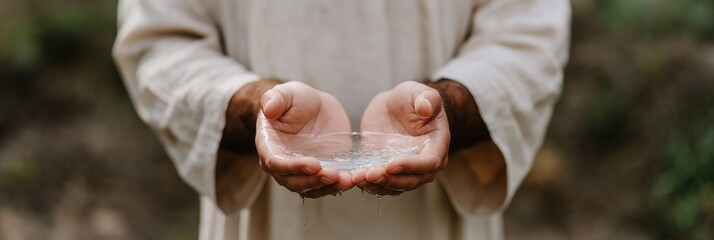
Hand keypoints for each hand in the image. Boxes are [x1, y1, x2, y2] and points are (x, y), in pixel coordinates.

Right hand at [256, 81, 353, 197]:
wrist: (314, 106)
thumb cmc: (295, 99)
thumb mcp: (286, 93)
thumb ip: (275, 99)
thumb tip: (268, 109)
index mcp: (269, 146)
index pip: (276, 163)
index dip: (293, 167)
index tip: (313, 164)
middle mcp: (283, 165)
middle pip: (294, 182)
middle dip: (313, 181)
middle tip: (332, 174)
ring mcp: (302, 172)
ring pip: (311, 188)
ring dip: (328, 187)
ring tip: (345, 180)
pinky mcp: (320, 173)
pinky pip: (327, 186)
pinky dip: (338, 186)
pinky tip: (351, 181)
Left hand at [353, 81, 449, 195]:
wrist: (394, 106)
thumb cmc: (411, 99)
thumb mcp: (419, 92)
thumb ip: (426, 99)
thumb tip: (425, 108)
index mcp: (436, 146)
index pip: (429, 162)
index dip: (411, 165)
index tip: (391, 164)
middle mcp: (424, 164)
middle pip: (411, 180)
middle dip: (391, 180)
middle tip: (370, 174)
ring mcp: (406, 171)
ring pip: (394, 186)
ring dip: (377, 185)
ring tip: (359, 178)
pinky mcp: (388, 173)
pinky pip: (380, 184)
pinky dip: (368, 184)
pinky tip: (354, 178)